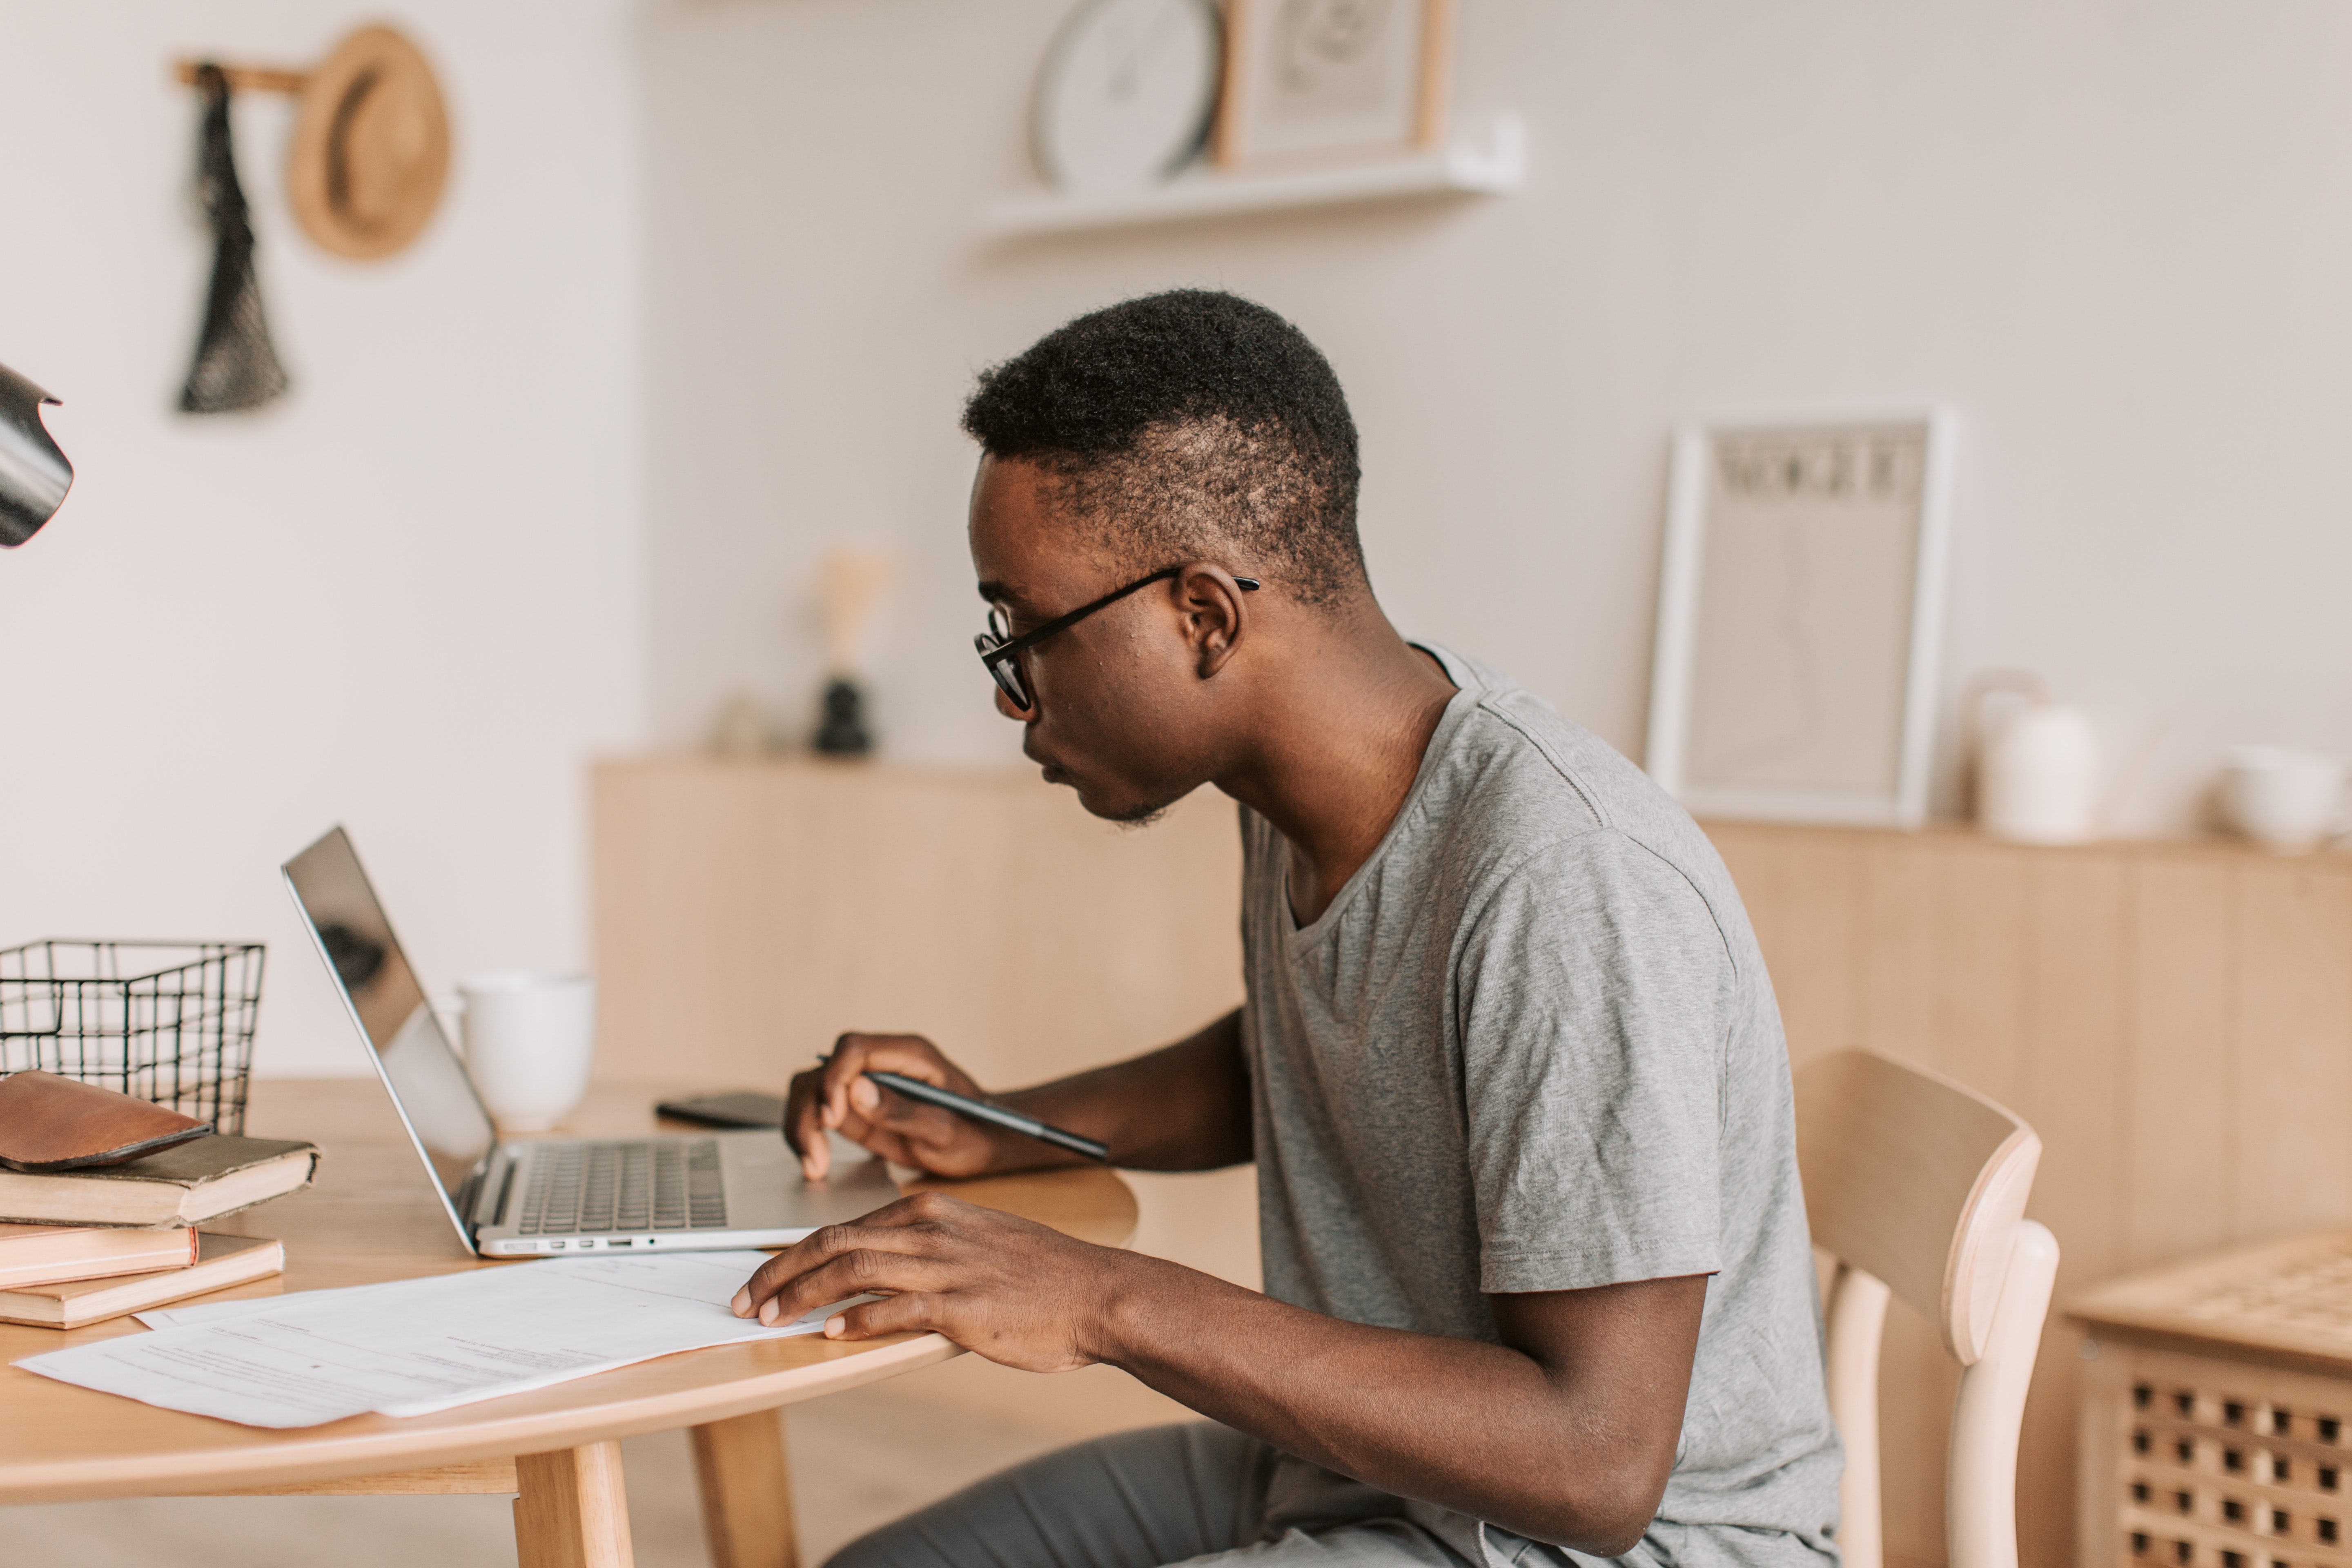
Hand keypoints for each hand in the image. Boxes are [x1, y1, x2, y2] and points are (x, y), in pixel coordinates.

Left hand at [728, 1189, 1131, 1371]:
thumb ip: (929, 1251)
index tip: (764, 1277)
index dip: (794, 1254)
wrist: (1098, 1293)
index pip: (843, 1227)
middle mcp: (932, 1230)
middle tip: (745, 1300)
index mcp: (932, 1211)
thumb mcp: (978, 1243)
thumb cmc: (1042, 1276)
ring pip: (851, 1270)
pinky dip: (855, 1322)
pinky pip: (893, 1310)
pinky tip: (830, 1335)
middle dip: (779, 1272)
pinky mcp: (960, 1305)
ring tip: (770, 1319)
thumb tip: (878, 1276)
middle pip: (833, 1243)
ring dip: (801, 1297)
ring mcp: (945, 1267)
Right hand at [786, 1033, 1001, 1180]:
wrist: (984, 1143)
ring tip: (814, 1166)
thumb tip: (856, 1091)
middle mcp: (882, 1063)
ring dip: (803, 1124)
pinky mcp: (856, 1107)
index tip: (831, 1118)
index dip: (833, 1080)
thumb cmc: (974, 1133)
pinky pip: (817, 1112)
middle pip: (824, 1069)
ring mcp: (866, 1084)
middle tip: (816, 1155)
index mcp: (909, 1054)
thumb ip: (903, 1111)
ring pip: (811, 1089)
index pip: (853, 1049)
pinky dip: (808, 1135)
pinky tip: (815, 1165)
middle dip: (810, 1109)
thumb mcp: (945, 1130)